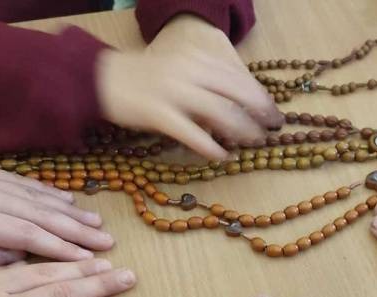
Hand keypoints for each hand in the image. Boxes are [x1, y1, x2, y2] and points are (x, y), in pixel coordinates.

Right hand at [97, 15, 282, 160]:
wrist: (101, 78)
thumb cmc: (146, 78)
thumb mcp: (181, 70)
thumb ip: (208, 84)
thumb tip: (241, 106)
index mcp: (196, 59)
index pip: (239, 78)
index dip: (261, 98)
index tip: (274, 114)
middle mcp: (188, 72)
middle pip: (235, 94)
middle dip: (258, 115)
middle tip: (270, 132)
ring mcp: (172, 92)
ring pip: (219, 113)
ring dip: (241, 131)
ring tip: (252, 144)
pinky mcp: (157, 114)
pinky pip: (191, 133)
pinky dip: (210, 147)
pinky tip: (223, 157)